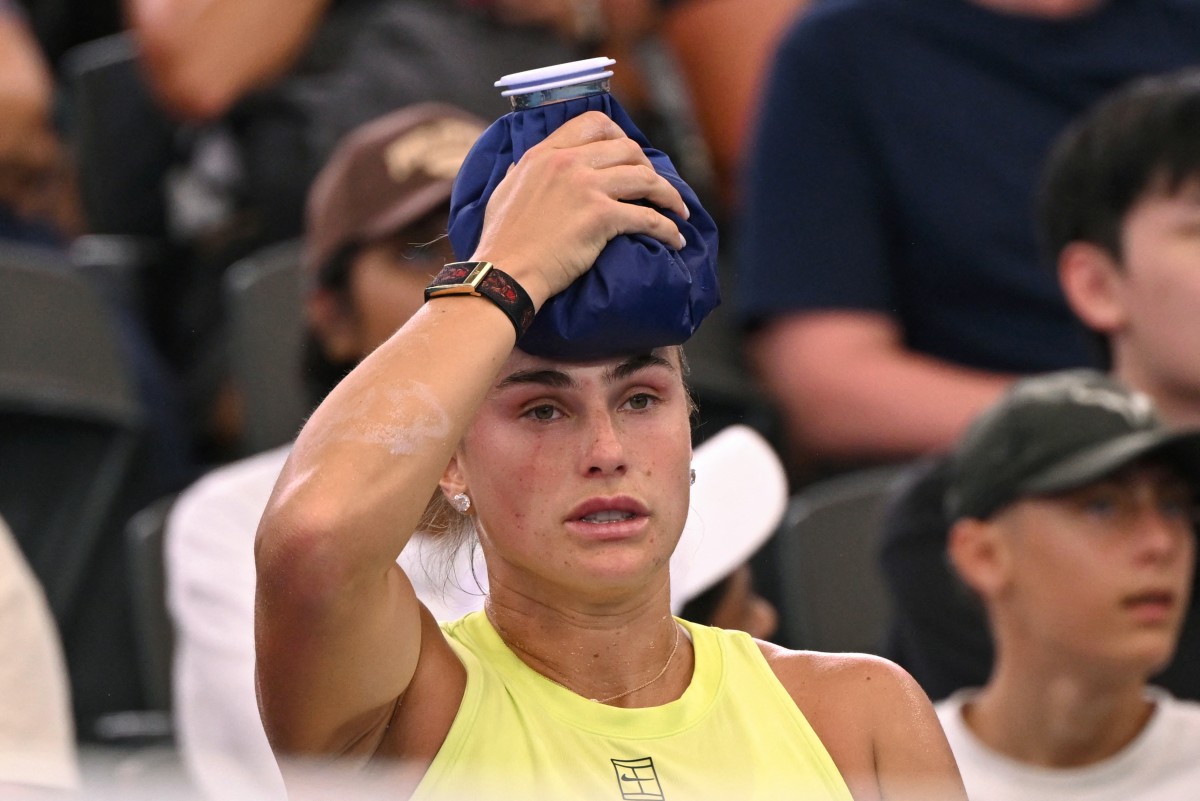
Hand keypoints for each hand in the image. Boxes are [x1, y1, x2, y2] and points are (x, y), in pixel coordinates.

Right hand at [471, 111, 687, 307]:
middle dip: (647, 165)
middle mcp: (568, 163)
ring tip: (677, 210)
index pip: (593, 123)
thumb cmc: (501, 240)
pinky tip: (675, 239)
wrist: (505, 271)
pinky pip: (648, 217)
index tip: (629, 154)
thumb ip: (521, 173)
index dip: (619, 135)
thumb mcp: (504, 192)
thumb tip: (523, 167)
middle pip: (626, 148)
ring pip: (645, 178)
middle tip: (654, 186)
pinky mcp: (601, 217)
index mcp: (545, 153)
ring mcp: (587, 188)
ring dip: (668, 195)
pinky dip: (667, 229)